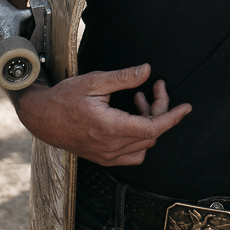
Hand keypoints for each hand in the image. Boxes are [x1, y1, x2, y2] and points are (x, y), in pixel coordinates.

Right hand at [16, 63, 190, 165]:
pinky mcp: (104, 158)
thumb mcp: (95, 81)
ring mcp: (107, 156)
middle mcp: (111, 147)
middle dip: (159, 110)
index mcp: (110, 128)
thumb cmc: (66, 98)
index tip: (186, 107)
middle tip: (154, 88)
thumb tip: (148, 71)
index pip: (152, 128)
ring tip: (138, 100)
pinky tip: (131, 118)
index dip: (172, 117)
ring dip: (149, 123)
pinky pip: (132, 155)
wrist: (42, 118)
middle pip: (151, 134)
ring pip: (144, 145)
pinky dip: (140, 138)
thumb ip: (123, 78)